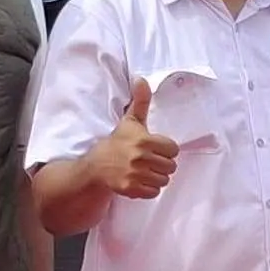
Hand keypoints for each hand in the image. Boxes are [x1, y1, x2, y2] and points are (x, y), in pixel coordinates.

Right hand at [99, 77, 181, 198]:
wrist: (96, 166)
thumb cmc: (117, 142)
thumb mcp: (130, 121)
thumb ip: (140, 102)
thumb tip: (141, 78)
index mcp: (144, 140)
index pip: (173, 149)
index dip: (166, 150)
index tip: (155, 149)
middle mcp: (141, 157)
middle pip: (171, 166)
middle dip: (162, 164)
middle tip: (149, 161)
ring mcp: (136, 174)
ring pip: (164, 180)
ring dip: (156, 177)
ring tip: (145, 171)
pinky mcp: (131, 188)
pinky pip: (154, 192)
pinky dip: (149, 189)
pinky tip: (140, 180)